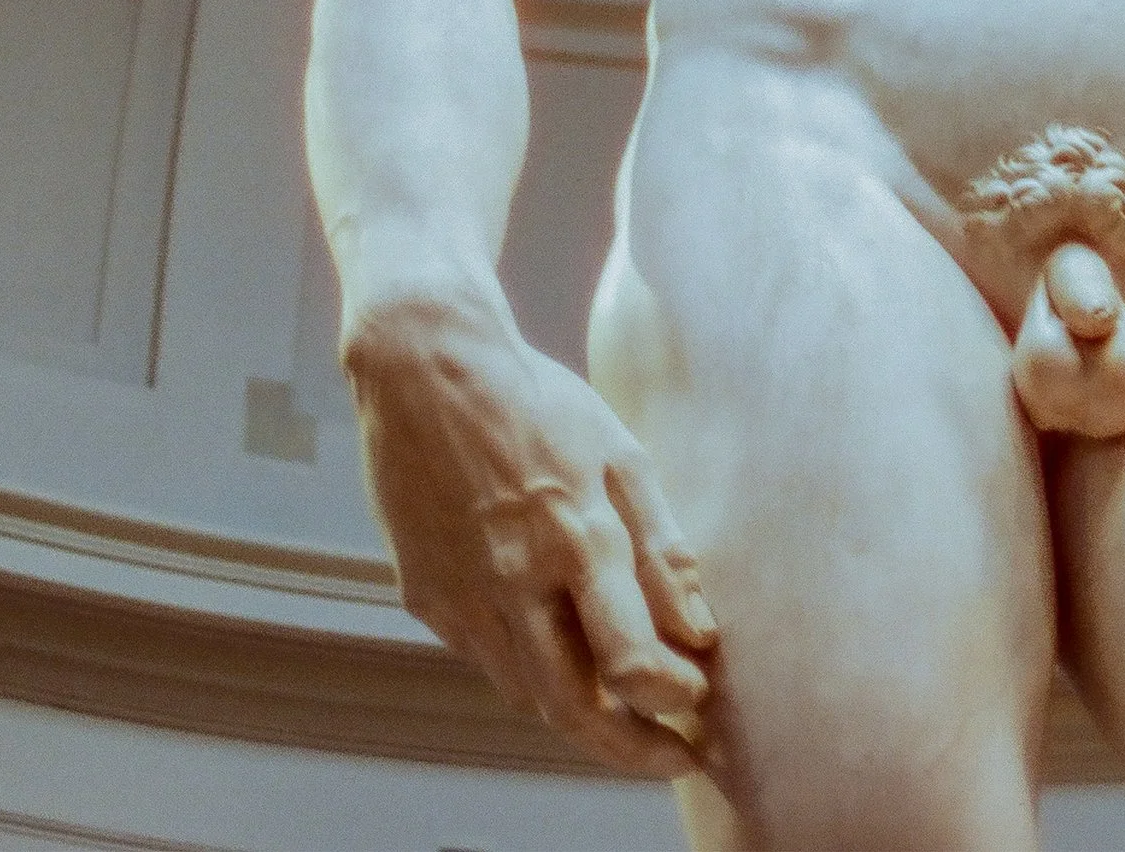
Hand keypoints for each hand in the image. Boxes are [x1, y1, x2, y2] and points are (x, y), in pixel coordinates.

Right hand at [345, 290, 715, 777]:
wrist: (425, 368)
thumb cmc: (537, 401)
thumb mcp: (620, 452)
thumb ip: (662, 545)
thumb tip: (699, 629)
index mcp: (574, 535)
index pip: (629, 662)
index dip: (671, 697)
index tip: (698, 700)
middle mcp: (514, 579)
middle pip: (571, 708)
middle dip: (629, 748)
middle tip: (673, 757)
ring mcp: (462, 594)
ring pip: (526, 693)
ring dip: (580, 718)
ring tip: (628, 716)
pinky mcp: (426, 597)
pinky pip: (488, 658)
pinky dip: (531, 672)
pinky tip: (562, 654)